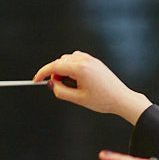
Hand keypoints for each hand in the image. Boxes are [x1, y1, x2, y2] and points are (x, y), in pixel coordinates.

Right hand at [33, 51, 152, 123]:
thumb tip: (51, 84)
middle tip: (57, 87)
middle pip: (60, 61)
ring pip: (68, 59)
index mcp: (80, 68)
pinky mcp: (94, 62)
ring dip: (63, 70)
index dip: (43, 73)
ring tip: (69, 85)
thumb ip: (61, 91)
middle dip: (55, 73)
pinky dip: (71, 67)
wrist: (121, 98)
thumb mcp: (78, 99)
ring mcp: (90, 59)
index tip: (36, 79)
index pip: (55, 66)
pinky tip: (76, 79)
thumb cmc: (103, 100)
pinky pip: (77, 59)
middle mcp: (85, 60)